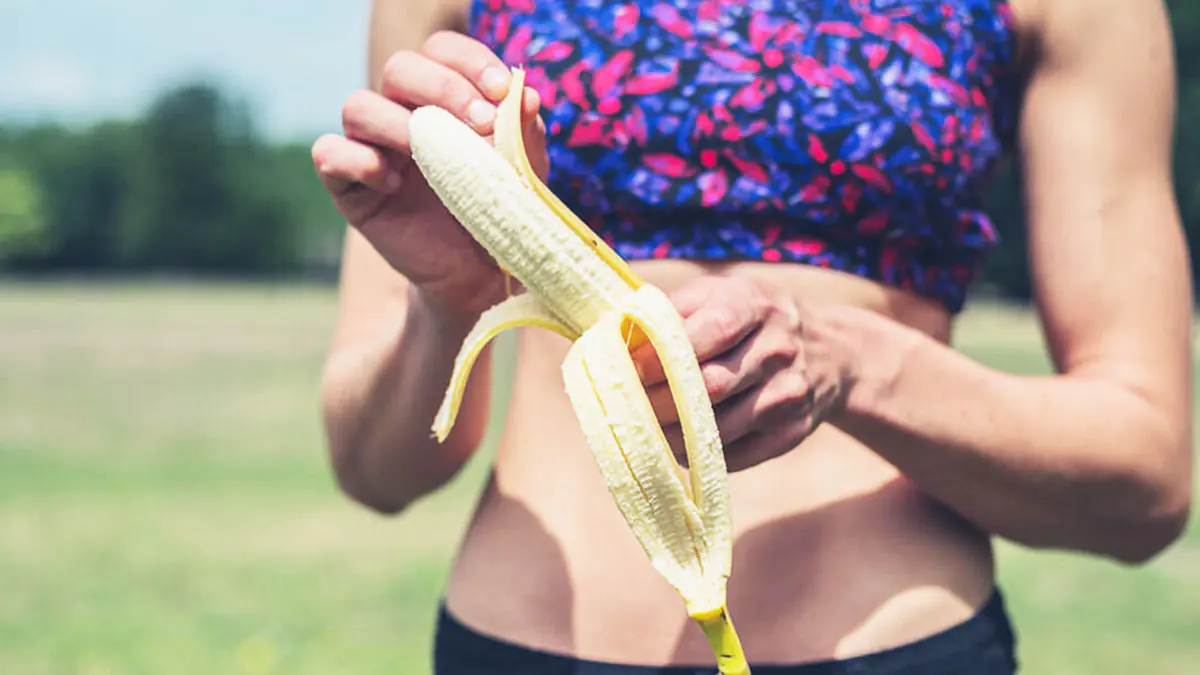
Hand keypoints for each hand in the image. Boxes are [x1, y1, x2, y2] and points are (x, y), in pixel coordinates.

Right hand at [312, 31, 548, 318]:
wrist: (480, 275)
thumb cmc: (500, 212)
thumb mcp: (522, 171)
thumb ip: (522, 133)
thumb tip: (527, 94)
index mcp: (443, 98)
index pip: (441, 50)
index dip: (468, 60)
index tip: (502, 90)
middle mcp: (402, 113)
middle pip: (398, 68)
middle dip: (440, 86)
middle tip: (480, 121)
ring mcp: (372, 148)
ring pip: (358, 106)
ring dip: (396, 122)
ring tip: (429, 155)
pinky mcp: (350, 188)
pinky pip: (329, 154)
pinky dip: (357, 161)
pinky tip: (393, 185)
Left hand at [633, 275, 858, 471]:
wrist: (828, 350)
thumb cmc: (749, 318)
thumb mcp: (718, 294)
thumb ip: (669, 310)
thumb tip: (615, 336)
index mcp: (753, 303)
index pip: (706, 332)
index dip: (660, 357)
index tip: (625, 371)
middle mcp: (778, 347)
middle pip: (710, 386)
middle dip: (659, 402)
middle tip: (625, 409)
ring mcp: (789, 392)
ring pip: (720, 428)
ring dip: (673, 436)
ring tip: (644, 432)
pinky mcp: (793, 431)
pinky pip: (739, 455)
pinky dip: (701, 456)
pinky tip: (679, 446)